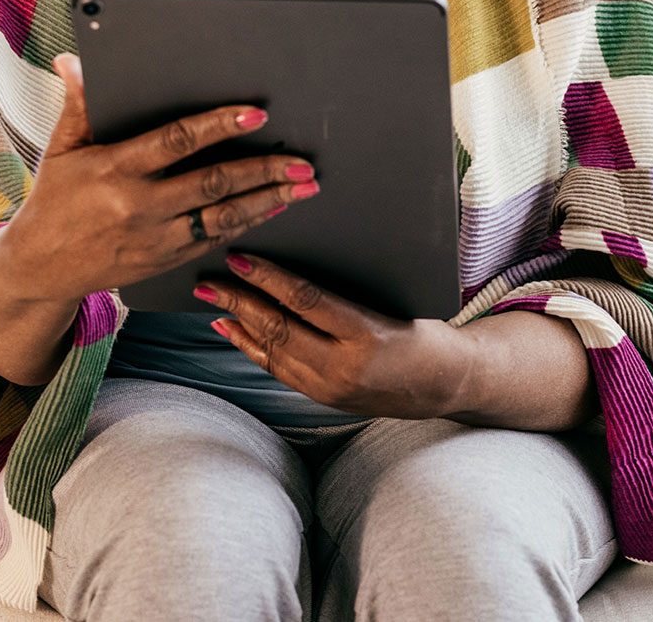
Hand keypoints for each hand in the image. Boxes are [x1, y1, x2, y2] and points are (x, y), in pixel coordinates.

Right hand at [0, 53, 322, 303]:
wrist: (40, 268)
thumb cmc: (53, 201)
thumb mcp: (60, 149)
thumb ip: (78, 104)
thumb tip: (73, 60)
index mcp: (115, 169)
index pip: (177, 142)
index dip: (219, 126)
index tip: (255, 115)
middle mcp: (139, 206)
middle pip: (213, 184)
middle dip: (263, 171)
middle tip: (301, 161)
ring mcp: (155, 238)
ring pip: (222, 217)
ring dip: (267, 200)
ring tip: (303, 186)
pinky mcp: (164, 261)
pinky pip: (213, 239)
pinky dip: (247, 223)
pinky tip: (272, 208)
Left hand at [194, 252, 476, 420]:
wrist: (444, 383)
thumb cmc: (424, 328)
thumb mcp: (395, 299)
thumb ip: (349, 286)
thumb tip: (298, 254)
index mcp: (366, 335)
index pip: (305, 300)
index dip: (268, 277)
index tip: (240, 258)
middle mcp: (344, 367)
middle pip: (278, 328)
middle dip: (238, 301)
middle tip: (208, 279)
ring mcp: (330, 388)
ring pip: (271, 351)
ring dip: (238, 323)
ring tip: (212, 299)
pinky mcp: (323, 398)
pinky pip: (277, 368)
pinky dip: (250, 346)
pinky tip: (233, 329)